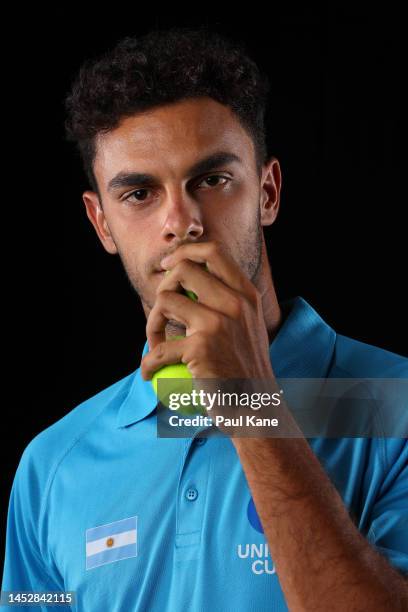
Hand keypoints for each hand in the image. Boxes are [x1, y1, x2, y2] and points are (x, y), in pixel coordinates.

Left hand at [141, 240, 274, 382]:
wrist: (256, 407)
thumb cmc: (246, 371)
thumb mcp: (248, 327)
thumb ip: (228, 304)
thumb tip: (195, 285)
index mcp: (246, 294)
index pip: (214, 252)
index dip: (185, 251)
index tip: (169, 266)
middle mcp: (234, 303)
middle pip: (184, 269)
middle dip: (162, 284)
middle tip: (160, 310)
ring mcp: (217, 323)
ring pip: (166, 300)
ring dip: (151, 322)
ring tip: (154, 343)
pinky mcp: (200, 347)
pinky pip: (159, 348)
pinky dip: (148, 362)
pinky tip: (148, 373)